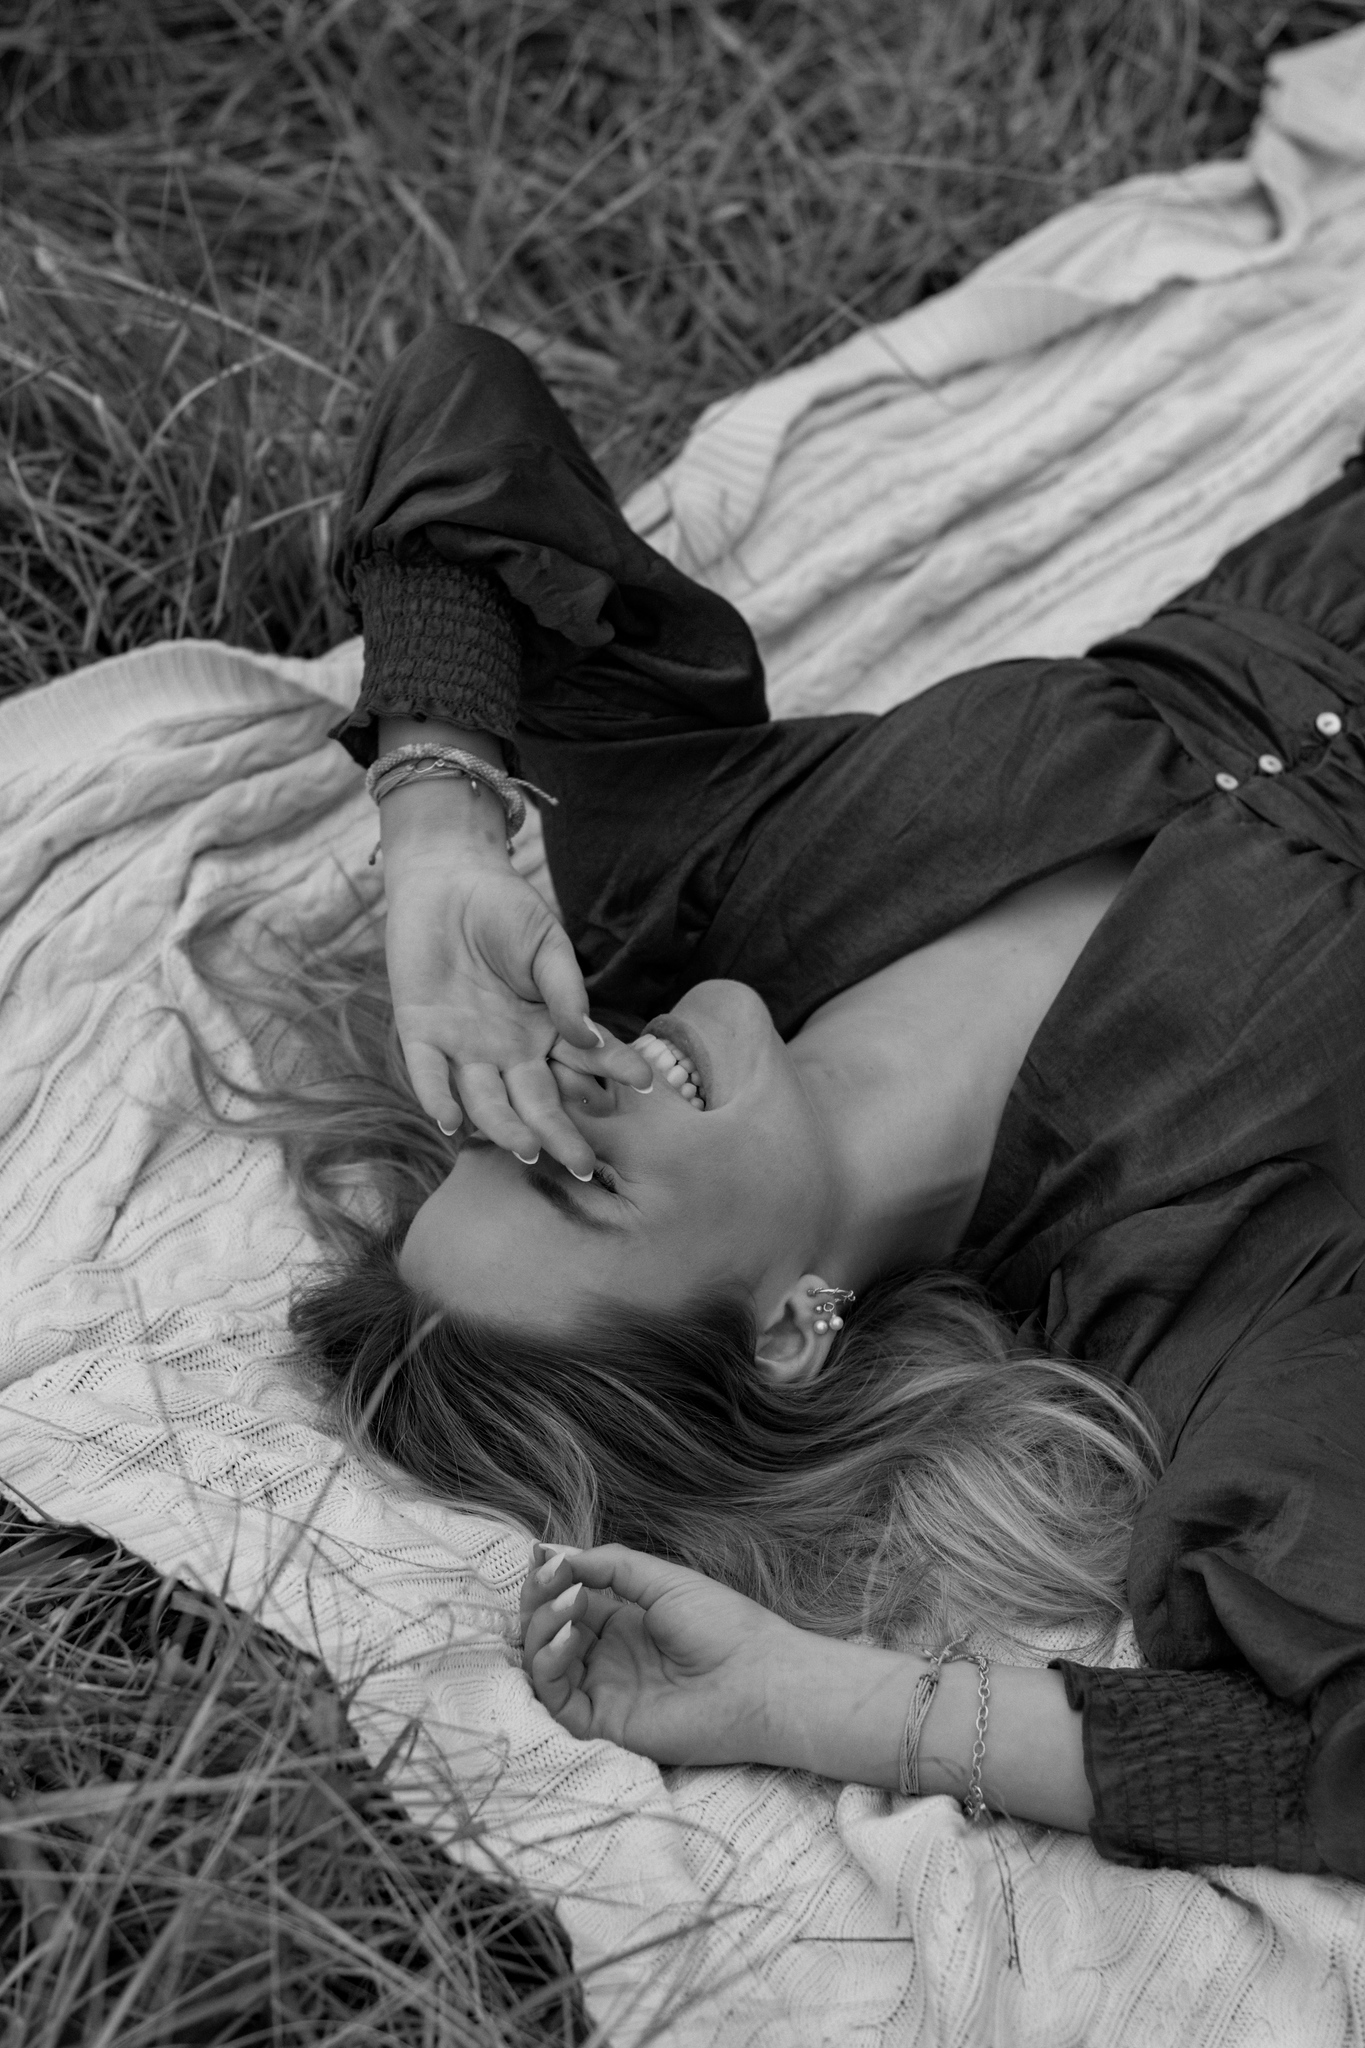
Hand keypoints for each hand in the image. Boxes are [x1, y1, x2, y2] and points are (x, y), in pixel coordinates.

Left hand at [382, 807, 651, 1173]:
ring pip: (486, 1098)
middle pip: (536, 1100)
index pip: (584, 1064)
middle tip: (584, 1166)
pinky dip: (437, 1097)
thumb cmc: (505, 910)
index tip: (646, 1085)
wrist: (447, 878)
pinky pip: (427, 1072)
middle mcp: (506, 1050)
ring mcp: (464, 1046)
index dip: (614, 1074)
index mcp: (544, 1031)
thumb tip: (590, 1040)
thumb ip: (565, 992)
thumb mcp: (546, 947)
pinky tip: (452, 1123)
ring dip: (504, 1127)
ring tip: (527, 1150)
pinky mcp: (420, 1032)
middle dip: (560, 1132)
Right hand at [520, 1543, 806, 1769]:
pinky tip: (569, 1635)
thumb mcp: (663, 1581)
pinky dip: (549, 1663)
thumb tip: (557, 1551)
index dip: (549, 1580)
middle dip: (539, 1600)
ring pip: (542, 1664)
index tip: (547, 1556)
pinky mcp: (603, 1723)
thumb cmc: (723, 1626)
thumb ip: (610, 1566)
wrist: (758, 1678)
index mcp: (621, 1625)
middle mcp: (606, 1659)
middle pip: (545, 1632)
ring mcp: (603, 1691)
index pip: (564, 1603)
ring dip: (542, 1627)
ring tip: (571, 1601)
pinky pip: (556, 1698)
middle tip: (552, 1576)